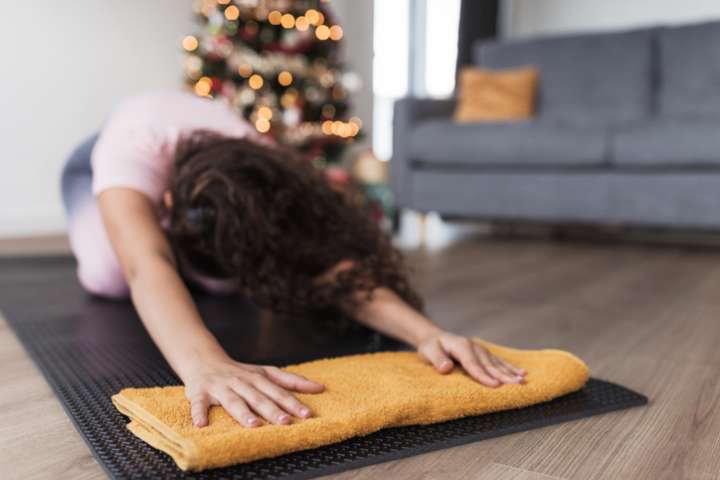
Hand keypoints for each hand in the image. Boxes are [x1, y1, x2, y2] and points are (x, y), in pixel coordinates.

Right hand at [183, 358, 324, 427]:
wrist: (204, 360)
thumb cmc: (241, 372)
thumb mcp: (267, 373)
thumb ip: (292, 381)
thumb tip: (320, 388)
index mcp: (258, 378)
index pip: (278, 391)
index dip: (292, 402)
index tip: (307, 414)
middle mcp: (241, 382)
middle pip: (259, 397)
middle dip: (272, 410)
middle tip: (286, 422)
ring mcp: (220, 387)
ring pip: (233, 401)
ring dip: (243, 413)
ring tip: (254, 425)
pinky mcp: (199, 393)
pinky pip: (198, 404)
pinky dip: (198, 413)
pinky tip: (201, 425)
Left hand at [416, 330, 525, 386]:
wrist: (434, 337)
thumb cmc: (430, 346)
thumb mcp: (428, 351)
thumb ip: (437, 360)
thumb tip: (446, 368)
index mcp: (461, 346)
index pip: (473, 364)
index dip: (483, 375)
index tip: (495, 385)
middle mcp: (474, 347)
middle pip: (489, 364)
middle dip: (503, 375)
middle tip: (517, 385)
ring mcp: (480, 349)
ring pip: (496, 363)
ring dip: (510, 372)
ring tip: (523, 380)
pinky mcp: (484, 354)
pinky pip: (498, 361)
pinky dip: (510, 367)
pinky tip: (522, 372)